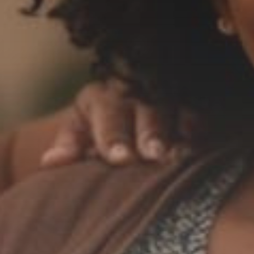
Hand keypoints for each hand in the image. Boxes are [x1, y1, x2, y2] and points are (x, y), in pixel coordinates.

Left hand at [38, 81, 191, 166]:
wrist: (121, 112)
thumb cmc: (96, 130)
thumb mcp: (79, 131)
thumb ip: (69, 146)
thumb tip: (49, 162)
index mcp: (100, 98)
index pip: (106, 115)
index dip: (113, 137)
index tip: (118, 157)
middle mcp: (134, 92)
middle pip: (143, 110)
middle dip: (149, 133)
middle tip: (152, 155)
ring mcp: (164, 95)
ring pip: (173, 109)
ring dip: (178, 132)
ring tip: (182, 155)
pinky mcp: (190, 103)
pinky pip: (199, 110)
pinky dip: (201, 127)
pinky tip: (203, 143)